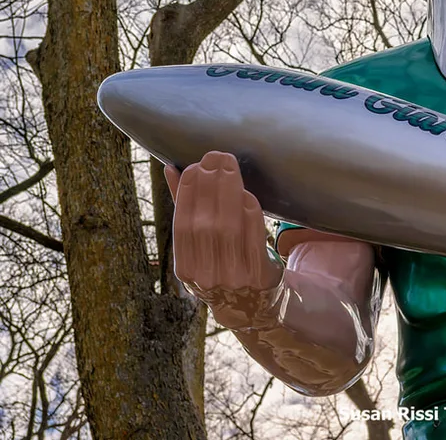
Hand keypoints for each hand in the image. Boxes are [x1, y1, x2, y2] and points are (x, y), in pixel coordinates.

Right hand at [165, 151, 284, 328]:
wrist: (252, 306)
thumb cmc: (222, 263)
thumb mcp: (200, 244)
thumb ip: (186, 207)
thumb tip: (170, 168)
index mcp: (185, 269)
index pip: (183, 225)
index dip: (188, 193)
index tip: (196, 165)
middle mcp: (205, 276)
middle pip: (206, 224)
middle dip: (211, 185)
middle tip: (217, 157)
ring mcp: (232, 278)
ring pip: (229, 228)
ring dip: (230, 192)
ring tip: (230, 166)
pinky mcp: (258, 275)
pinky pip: (253, 238)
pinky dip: (250, 213)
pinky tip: (247, 193)